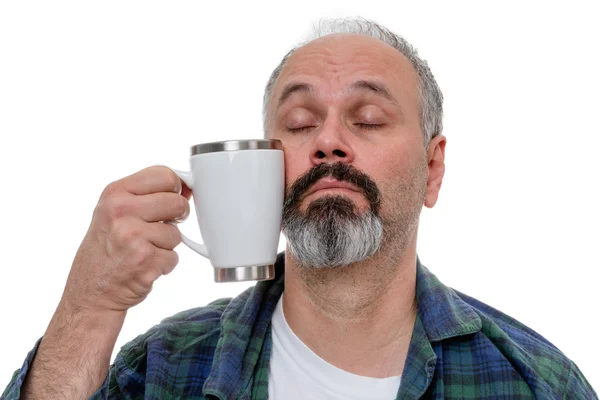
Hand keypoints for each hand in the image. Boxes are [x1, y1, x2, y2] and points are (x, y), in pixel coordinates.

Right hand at [62, 166, 190, 313]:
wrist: (90, 293)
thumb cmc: (105, 251)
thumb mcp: (114, 212)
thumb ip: (147, 196)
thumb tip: (187, 187)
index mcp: (114, 193)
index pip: (164, 175)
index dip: (175, 188)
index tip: (171, 197)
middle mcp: (121, 211)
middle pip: (177, 203)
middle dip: (175, 218)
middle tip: (158, 229)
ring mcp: (133, 236)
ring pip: (177, 233)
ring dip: (166, 246)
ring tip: (143, 250)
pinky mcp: (145, 260)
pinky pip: (174, 257)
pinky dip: (164, 265)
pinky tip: (144, 265)